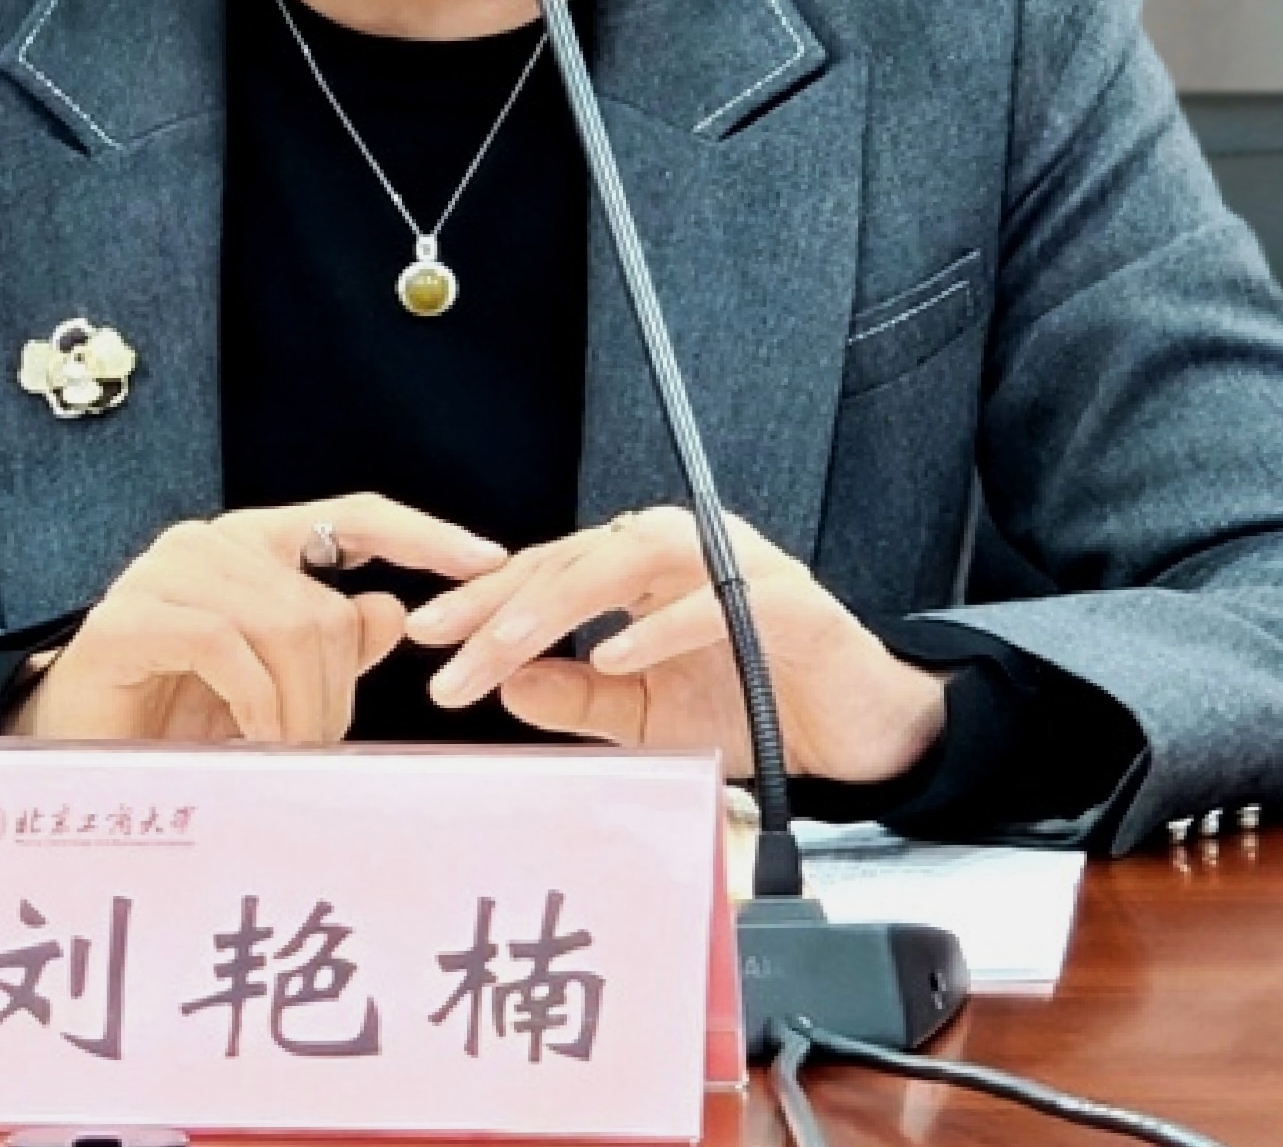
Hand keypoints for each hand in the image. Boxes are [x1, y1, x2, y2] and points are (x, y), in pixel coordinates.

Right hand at [9, 494, 507, 746]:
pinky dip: (256, 703)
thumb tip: (392, 614)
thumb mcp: (269, 687)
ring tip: (285, 756)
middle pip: (324, 605)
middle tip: (319, 752)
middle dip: (338, 692)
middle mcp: (211, 543)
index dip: (423, 537)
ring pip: (285, 625)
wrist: (70, 756)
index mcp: (253, 546)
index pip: (353, 516)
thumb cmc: (172, 722)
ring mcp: (166, 574)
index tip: (490, 561)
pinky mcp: (130, 617)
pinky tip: (253, 742)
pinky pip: (228, 647)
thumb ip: (329, 646)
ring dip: (300, 709)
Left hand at [402, 507, 950, 785]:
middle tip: (444, 648)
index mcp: (646, 568)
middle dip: (503, 605)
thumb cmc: (756, 703)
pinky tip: (611, 657)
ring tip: (508, 643)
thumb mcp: (646, 711)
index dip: (484, 600)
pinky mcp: (783, 600)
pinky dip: (658, 626)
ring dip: (563, 603)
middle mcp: (684, 549)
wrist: (858, 731)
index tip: (424, 635)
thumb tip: (504, 684)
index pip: (550, 571)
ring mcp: (735, 566)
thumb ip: (577, 696)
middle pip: (575, 560)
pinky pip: (710, 602)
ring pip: (630, 561)